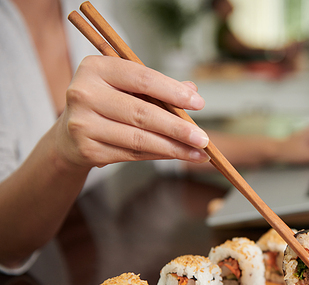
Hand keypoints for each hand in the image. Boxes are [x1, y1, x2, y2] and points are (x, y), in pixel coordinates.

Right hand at [53, 56, 209, 170]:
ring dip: (174, 148)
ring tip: (198, 153)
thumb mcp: (126, 87)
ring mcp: (82, 124)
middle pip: (142, 113)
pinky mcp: (88, 150)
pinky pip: (132, 154)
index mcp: (96, 68)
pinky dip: (159, 155)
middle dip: (178, 128)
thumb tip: (192, 91)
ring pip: (139, 138)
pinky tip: (177, 155)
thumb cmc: (106, 103)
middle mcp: (84, 93)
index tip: (199, 104)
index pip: (142, 78)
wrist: (70, 135)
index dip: (173, 92)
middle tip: (203, 138)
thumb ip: (157, 87)